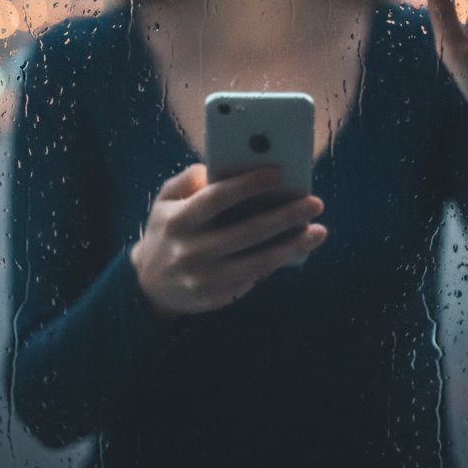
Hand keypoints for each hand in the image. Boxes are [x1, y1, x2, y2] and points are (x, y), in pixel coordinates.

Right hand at [129, 164, 326, 317]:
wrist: (148, 285)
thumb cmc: (167, 230)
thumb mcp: (165, 201)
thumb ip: (188, 180)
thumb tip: (222, 168)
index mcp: (178, 221)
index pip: (216, 199)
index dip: (247, 185)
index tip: (278, 172)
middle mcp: (191, 251)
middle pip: (247, 232)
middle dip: (285, 216)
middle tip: (315, 202)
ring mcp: (204, 279)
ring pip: (258, 261)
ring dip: (292, 246)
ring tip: (319, 231)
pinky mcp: (216, 298)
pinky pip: (253, 278)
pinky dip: (278, 262)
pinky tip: (297, 248)